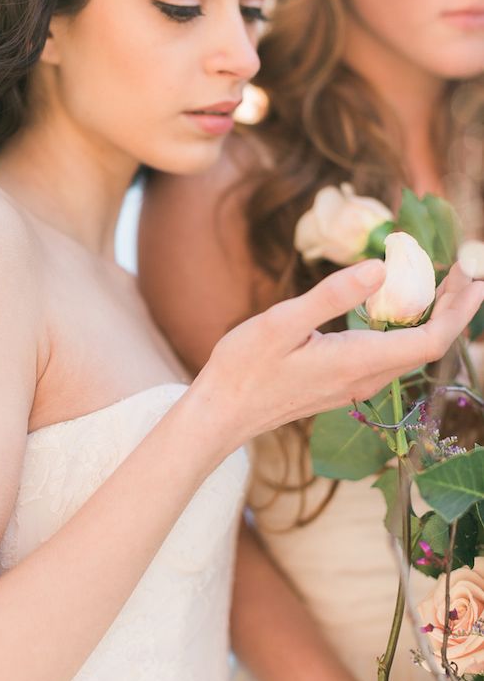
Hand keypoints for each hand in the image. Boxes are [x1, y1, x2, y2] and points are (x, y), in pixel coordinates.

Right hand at [189, 259, 483, 458]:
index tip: (472, 279)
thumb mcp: (282, 322)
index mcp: (355, 361)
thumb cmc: (244, 368)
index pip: (428, 340)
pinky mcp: (340, 385)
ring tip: (441, 285)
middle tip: (466, 273)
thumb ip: (332, 296)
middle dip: (452, 310)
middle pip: (426, 346)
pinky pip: (388, 357)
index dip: (457, 311)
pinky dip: (405, 330)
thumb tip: (381, 267)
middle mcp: (363, 379)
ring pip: (408, 353)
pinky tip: (397, 312)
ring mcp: (352, 386)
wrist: (221, 413)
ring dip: (431, 319)